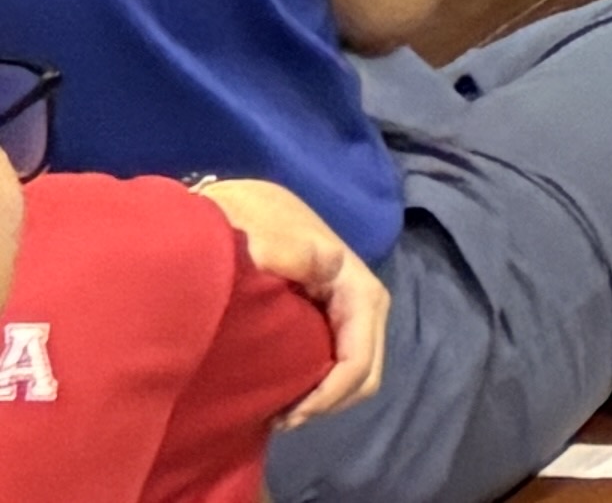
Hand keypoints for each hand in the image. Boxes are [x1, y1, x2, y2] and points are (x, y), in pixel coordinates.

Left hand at [182, 176, 388, 426]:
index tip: (287, 414)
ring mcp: (341, 306)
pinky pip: (337, 360)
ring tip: (278, 409)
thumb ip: (288, 249)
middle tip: (280, 418)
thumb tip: (324, 266)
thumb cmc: (244, 221)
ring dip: (325, 396)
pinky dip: (318, 385)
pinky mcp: (324, 314)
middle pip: (366, 368)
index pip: (359, 350)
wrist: (231, 208)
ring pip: (355, 368)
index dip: (332, 390)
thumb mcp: (259, 231)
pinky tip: (281, 389)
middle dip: (330, 400)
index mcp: (348, 277)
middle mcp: (355, 295)